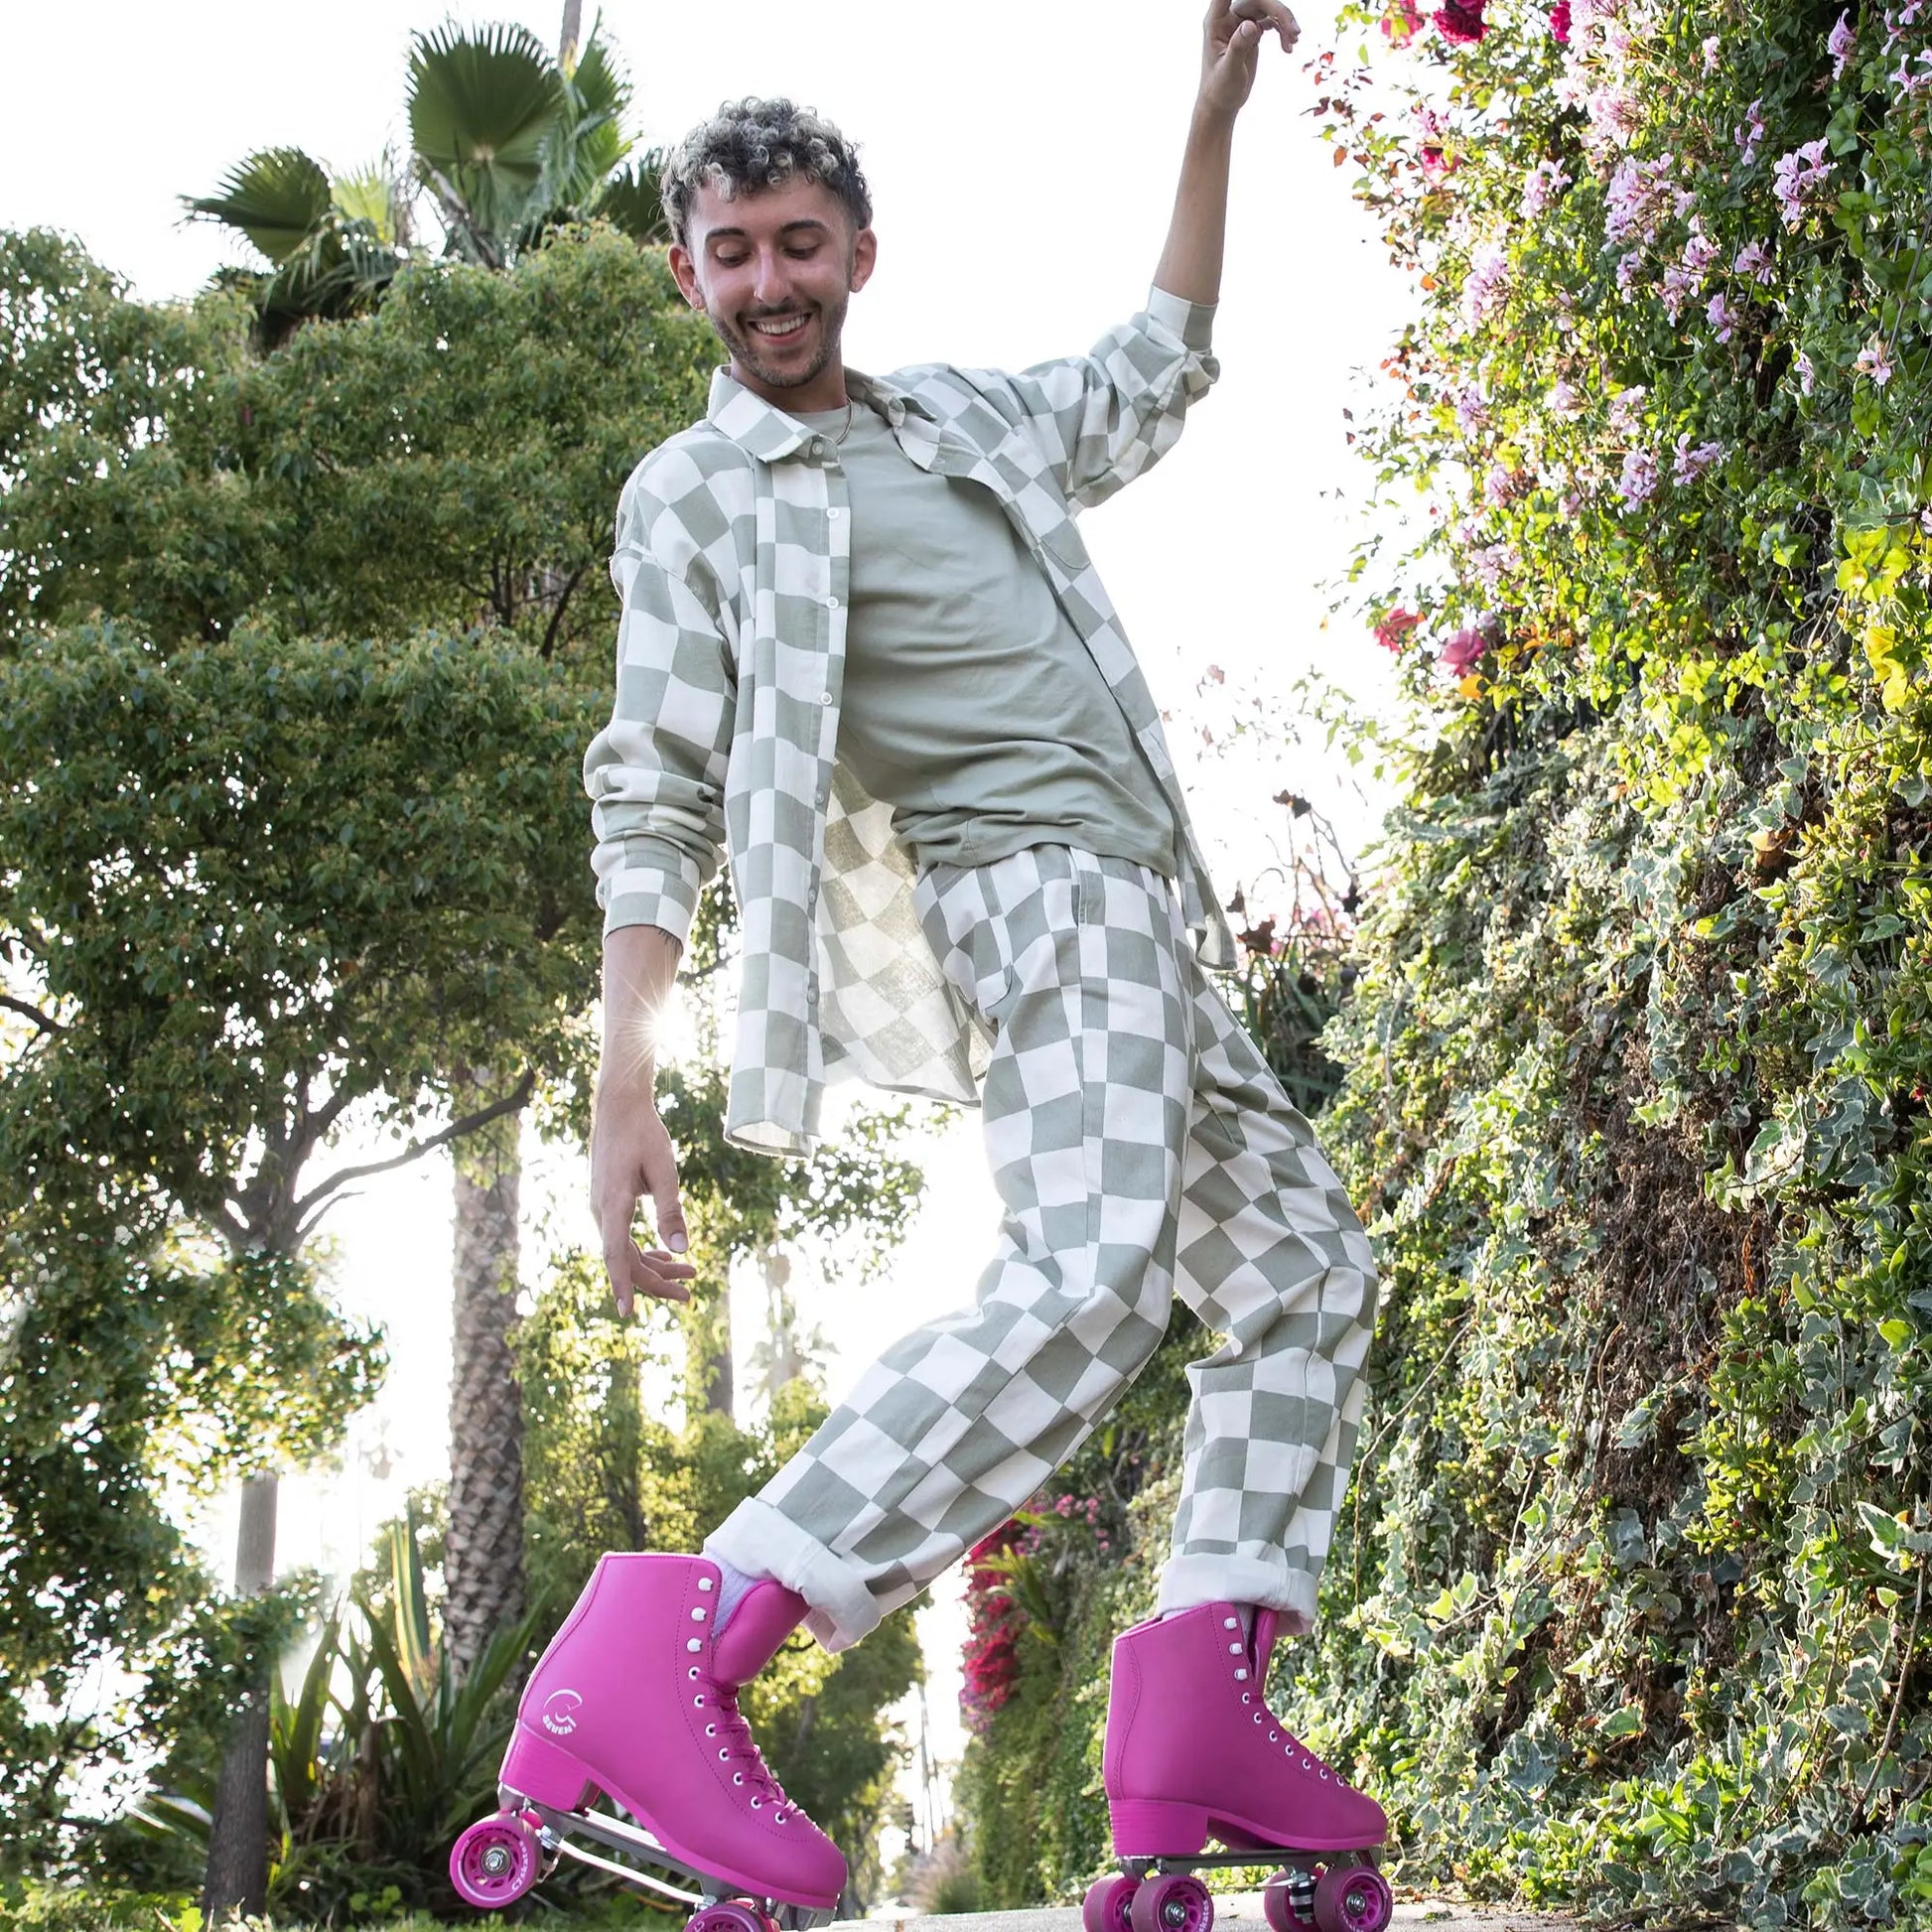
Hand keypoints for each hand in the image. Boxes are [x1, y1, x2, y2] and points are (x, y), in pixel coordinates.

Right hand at [591, 1081, 695, 1315]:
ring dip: (655, 1267)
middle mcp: (602, 1211)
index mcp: (613, 1203)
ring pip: (626, 1252)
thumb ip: (671, 1210)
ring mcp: (602, 1210)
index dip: (622, 1285)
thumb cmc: (643, 1133)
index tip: (627, 1313)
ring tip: (689, 1275)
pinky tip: (667, 1256)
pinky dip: (645, 1251)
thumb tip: (681, 1248)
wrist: (619, 1107)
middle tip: (690, 1294)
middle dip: (657, 1282)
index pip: (616, 1255)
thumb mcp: (664, 1169)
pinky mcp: (609, 1205)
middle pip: (626, 1261)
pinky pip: (624, 1239)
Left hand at [1199, 0, 1300, 119]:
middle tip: (1294, 31)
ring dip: (1284, 22)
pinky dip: (1282, 31)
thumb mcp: (1229, 70)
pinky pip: (1271, 22)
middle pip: (1257, 0)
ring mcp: (1241, 24)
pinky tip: (1289, 47)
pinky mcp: (1251, 32)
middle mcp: (1228, 18)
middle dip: (1278, 11)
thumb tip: (1251, 25)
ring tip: (1295, 40)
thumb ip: (1238, 46)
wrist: (1222, 103)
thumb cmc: (1219, 89)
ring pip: (1267, 10)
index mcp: (1216, 22)